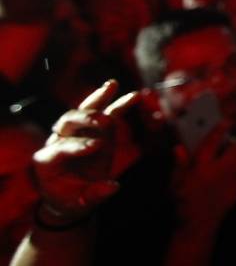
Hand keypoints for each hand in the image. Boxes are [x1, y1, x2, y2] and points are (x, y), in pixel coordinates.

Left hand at [32, 81, 138, 222]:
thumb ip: (94, 195)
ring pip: (83, 111)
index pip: (60, 147)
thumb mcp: (80, 203)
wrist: (73, 196)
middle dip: (85, 119)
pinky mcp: (96, 131)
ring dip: (98, 99)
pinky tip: (133, 96)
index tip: (97, 147)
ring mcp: (77, 133)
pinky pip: (105, 113)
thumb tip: (112, 186)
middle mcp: (58, 141)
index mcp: (47, 161)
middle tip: (104, 121)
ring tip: (112, 86)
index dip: (78, 145)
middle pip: (67, 122)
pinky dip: (118, 104)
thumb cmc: (73, 200)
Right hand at [170, 122, 235, 230]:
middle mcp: (219, 172)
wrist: (196, 226)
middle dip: (234, 142)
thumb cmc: (183, 201)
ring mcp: (231, 182)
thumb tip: (179, 147)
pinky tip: (231, 168)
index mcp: (201, 168)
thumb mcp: (175, 181)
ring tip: (231, 150)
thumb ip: (180, 163)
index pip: (212, 142)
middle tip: (227, 141)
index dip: (220, 129)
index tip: (226, 121)